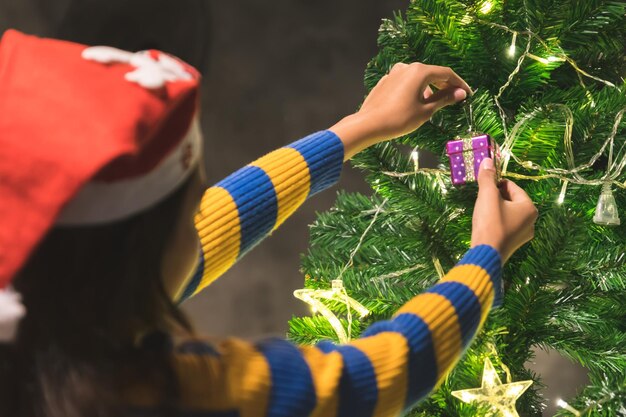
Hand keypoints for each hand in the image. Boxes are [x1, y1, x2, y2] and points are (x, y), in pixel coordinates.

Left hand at [330, 62, 471, 159]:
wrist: (368, 124)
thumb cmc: (399, 119)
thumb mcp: (426, 110)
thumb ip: (444, 99)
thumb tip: (461, 93)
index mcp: (419, 71)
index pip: (446, 74)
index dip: (459, 84)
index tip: (467, 93)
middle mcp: (407, 67)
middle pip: (432, 73)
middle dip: (444, 85)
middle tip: (454, 97)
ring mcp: (394, 73)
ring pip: (418, 77)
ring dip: (429, 88)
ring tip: (433, 103)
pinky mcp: (385, 81)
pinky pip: (405, 82)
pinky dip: (415, 89)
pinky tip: (415, 103)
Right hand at [471, 158, 537, 263]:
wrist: (486, 254)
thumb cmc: (490, 222)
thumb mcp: (487, 196)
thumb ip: (487, 177)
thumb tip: (487, 160)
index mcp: (529, 207)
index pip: (511, 186)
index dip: (495, 185)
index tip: (484, 190)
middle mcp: (532, 221)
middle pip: (511, 200)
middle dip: (496, 198)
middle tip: (482, 202)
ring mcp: (524, 234)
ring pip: (508, 213)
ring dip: (496, 210)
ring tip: (483, 214)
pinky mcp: (514, 244)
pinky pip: (506, 226)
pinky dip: (496, 223)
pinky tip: (486, 226)